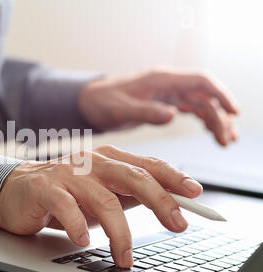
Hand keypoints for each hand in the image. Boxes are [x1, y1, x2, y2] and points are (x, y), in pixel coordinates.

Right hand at [0, 145, 202, 267]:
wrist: (15, 189)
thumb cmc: (64, 192)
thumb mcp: (101, 192)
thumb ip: (129, 194)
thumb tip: (168, 203)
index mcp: (107, 159)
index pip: (146, 165)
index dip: (173, 178)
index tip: (195, 195)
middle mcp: (90, 162)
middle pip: (132, 177)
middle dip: (160, 201)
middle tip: (177, 224)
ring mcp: (67, 173)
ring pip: (103, 199)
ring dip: (120, 232)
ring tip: (125, 256)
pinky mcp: (45, 188)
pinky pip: (66, 207)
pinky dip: (78, 226)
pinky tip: (84, 240)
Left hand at [79, 68, 239, 145]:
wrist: (88, 102)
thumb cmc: (101, 103)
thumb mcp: (120, 110)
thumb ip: (145, 112)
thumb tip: (172, 115)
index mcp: (160, 80)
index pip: (199, 81)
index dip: (220, 95)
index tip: (233, 112)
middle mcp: (167, 84)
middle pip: (203, 96)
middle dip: (219, 116)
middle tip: (226, 140)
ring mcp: (166, 93)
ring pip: (199, 104)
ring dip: (214, 120)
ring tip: (225, 141)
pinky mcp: (162, 103)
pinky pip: (190, 109)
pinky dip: (202, 120)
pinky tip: (210, 133)